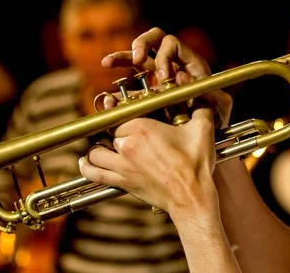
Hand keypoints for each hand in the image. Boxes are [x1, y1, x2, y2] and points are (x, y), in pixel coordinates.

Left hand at [83, 27, 230, 216]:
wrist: (191, 195)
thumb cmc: (196, 163)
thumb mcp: (203, 129)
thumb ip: (201, 106)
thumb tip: (202, 94)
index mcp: (142, 128)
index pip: (122, 115)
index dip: (128, 115)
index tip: (136, 117)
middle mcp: (127, 145)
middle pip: (110, 132)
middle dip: (117, 131)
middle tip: (131, 132)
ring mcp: (122, 165)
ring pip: (97, 151)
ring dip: (99, 147)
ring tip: (106, 145)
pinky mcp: (122, 182)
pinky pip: (94, 172)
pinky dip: (87, 166)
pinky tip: (86, 161)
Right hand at [101, 27, 231, 127]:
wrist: (205, 130)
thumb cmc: (215, 115)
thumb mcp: (221, 106)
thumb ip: (213, 93)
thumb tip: (181, 77)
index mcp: (189, 62)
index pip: (172, 44)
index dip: (164, 56)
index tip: (165, 77)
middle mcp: (172, 64)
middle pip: (153, 38)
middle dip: (142, 44)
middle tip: (137, 59)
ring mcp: (157, 76)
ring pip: (136, 57)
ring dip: (121, 57)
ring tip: (108, 63)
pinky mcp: (147, 92)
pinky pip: (128, 86)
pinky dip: (116, 90)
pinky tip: (107, 99)